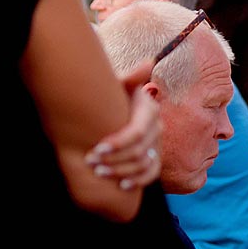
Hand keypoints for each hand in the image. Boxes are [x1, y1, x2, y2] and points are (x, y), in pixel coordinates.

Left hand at [86, 61, 162, 189]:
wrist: (112, 109)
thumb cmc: (109, 96)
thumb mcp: (116, 85)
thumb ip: (129, 78)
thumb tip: (149, 63)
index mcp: (149, 109)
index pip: (138, 132)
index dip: (118, 143)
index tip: (96, 149)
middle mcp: (157, 127)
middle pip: (140, 150)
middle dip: (114, 158)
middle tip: (90, 162)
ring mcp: (157, 143)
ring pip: (145, 163)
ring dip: (121, 171)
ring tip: (98, 173)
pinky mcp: (154, 157)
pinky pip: (151, 173)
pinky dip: (138, 181)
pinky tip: (122, 185)